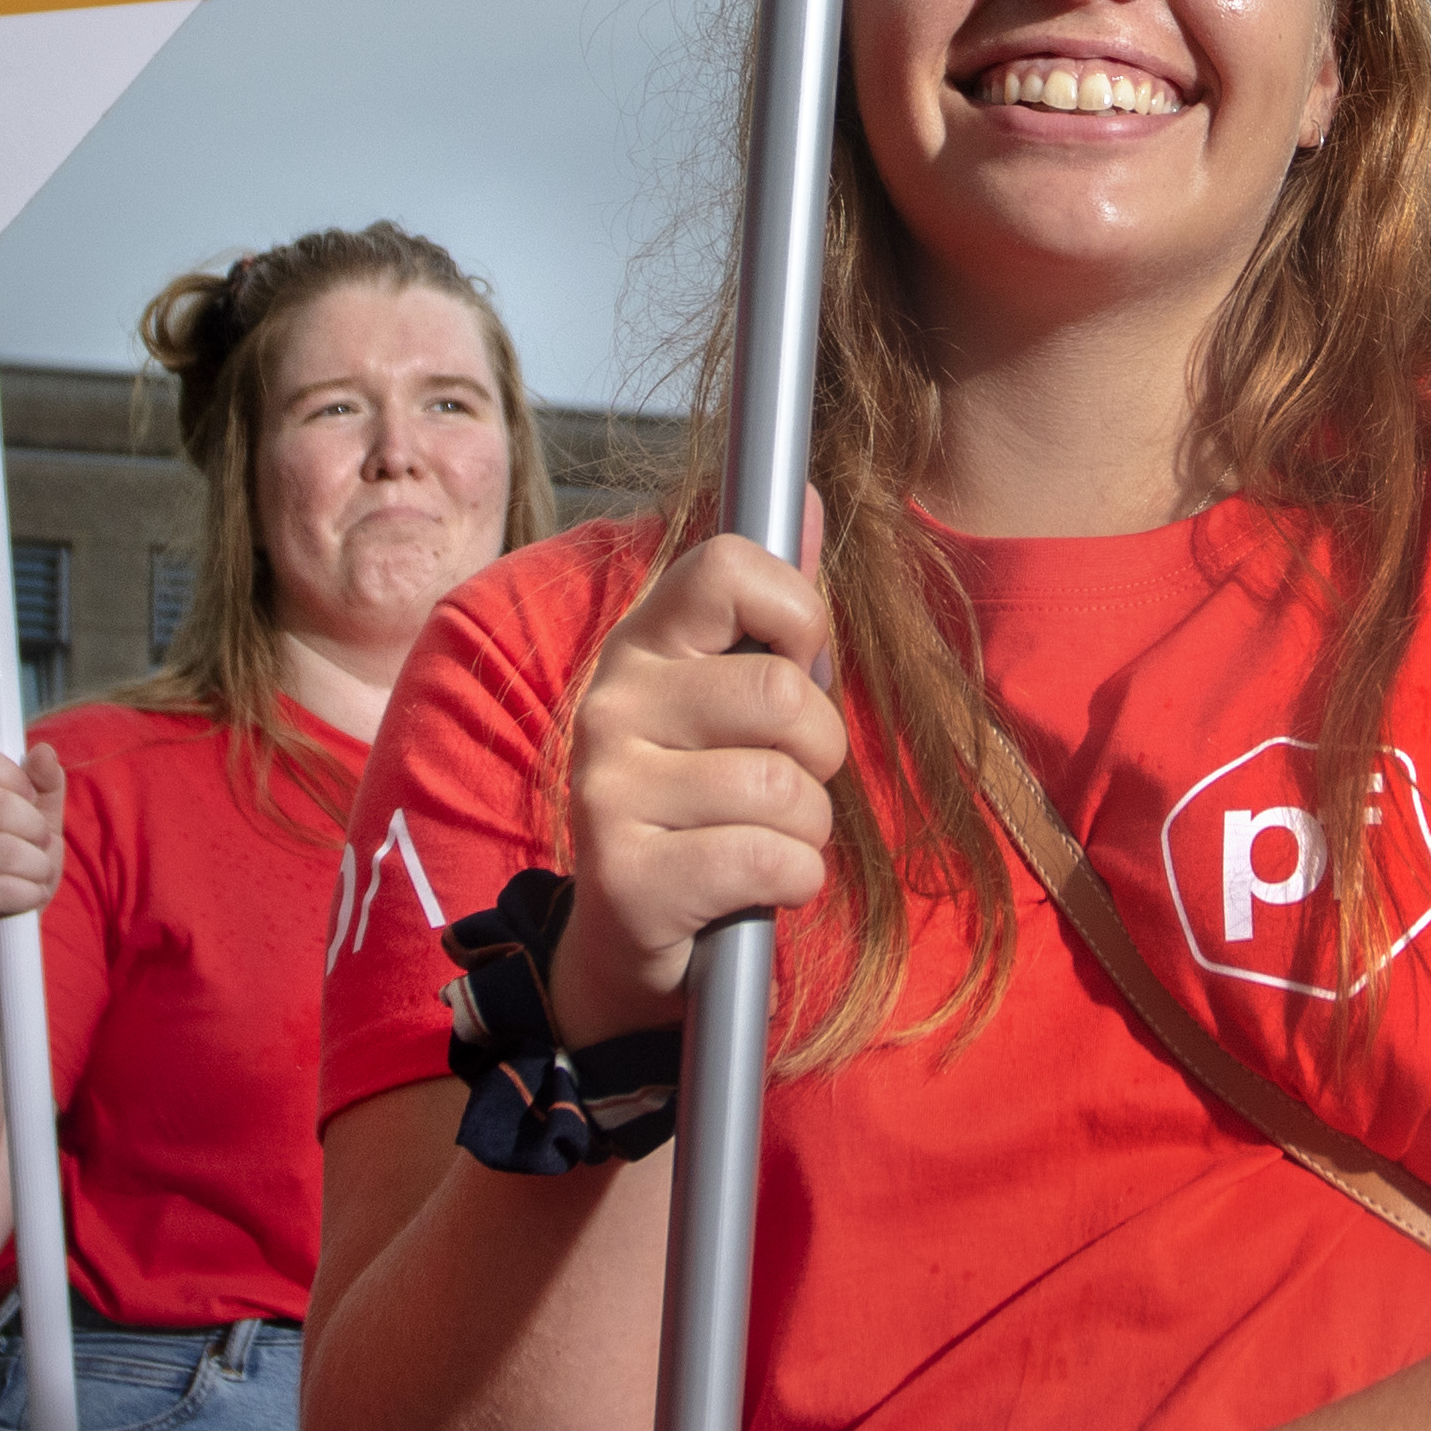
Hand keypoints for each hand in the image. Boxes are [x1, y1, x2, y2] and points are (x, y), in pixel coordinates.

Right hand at [0, 739, 62, 969]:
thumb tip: (43, 752)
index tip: (29, 796)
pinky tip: (29, 896)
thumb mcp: (37, 823)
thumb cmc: (13, 870)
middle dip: (31, 824)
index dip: (8, 774)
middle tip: (40, 840)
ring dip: (35, 864)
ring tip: (37, 873)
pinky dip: (26, 893)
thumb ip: (44, 787)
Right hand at [555, 534, 845, 1040]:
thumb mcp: (732, 700)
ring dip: (808, 829)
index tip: (795, 666)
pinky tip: (756, 886)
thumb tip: (811, 495)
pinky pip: (770, 858)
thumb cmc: (704, 803)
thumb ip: (772, 606)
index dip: (797, 612)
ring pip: (786, 788)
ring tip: (763, 839)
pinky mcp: (626, 877)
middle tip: (786, 783)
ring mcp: (608, 791)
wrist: (633, 935)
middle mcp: (611, 704)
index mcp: (643, 646)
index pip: (728, 565)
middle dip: (822, 752)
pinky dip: (794, 881)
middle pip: (784, 694)